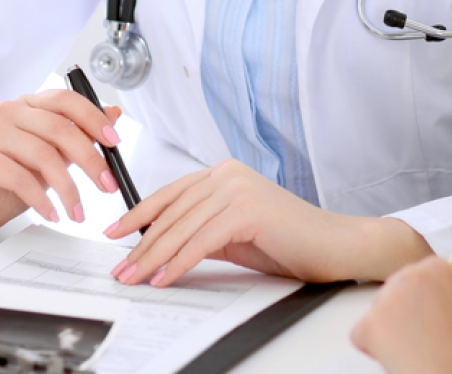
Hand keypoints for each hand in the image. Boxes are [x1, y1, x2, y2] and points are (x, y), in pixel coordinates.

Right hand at [0, 91, 122, 239]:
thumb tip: (114, 113)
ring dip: (68, 189)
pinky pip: (20, 178)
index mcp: (29, 105)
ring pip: (43, 155)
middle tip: (108, 186)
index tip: (114, 143)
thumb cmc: (8, 178)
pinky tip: (52, 214)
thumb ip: (78, 135)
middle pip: (60, 128)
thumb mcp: (51, 156)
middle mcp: (8, 112)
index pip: (66, 100)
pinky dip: (42, 200)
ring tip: (78, 212)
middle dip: (90, 160)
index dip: (94, 119)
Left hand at [101, 160, 429, 287]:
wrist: (336, 246)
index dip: (138, 214)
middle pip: (172, 212)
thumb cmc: (290, 241)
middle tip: (120, 269)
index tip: (115, 234)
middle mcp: (227, 174)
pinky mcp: (248, 209)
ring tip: (135, 278)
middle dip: (141, 244)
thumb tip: (163, 244)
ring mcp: (238, 188)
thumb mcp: (234, 234)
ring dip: (154, 257)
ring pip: (183, 227)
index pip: (170, 193)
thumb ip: (202, 231)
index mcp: (223, 173)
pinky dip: (180, 262)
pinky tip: (165, 277)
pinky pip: (203, 240)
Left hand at [351, 256, 451, 373]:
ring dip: (389, 332)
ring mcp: (389, 296)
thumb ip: (430, 290)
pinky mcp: (372, 322)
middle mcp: (411, 272)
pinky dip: (372, 350)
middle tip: (426, 340)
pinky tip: (400, 357)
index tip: (439, 323)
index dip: (420, 308)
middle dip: (401, 317)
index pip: (409, 281)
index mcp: (436, 266)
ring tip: (418, 349)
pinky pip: (359, 335)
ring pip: (374, 314)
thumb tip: (407, 297)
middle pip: (390, 294)